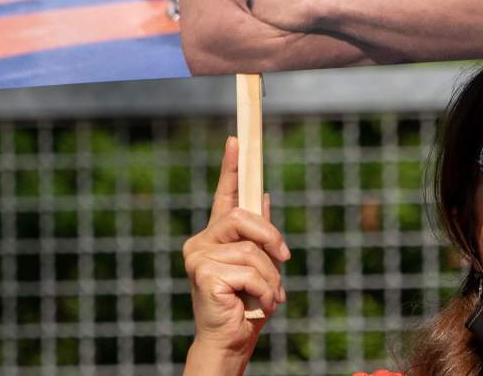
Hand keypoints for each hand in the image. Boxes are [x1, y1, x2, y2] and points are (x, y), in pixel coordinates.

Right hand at [183, 137, 289, 370]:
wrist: (231, 343)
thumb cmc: (246, 306)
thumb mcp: (261, 265)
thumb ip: (260, 234)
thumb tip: (265, 196)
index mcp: (216, 236)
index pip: (223, 195)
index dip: (231, 167)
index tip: (236, 139)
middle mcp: (201, 242)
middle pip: (243, 216)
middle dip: (270, 237)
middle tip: (284, 257)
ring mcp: (198, 257)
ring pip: (251, 248)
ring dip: (271, 276)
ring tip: (268, 297)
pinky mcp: (203, 273)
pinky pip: (249, 270)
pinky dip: (264, 289)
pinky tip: (255, 304)